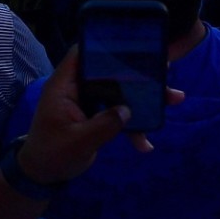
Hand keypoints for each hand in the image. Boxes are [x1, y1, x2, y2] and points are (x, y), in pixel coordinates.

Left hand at [17, 51, 184, 181]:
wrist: (44, 175)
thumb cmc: (52, 155)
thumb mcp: (77, 142)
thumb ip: (102, 126)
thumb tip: (127, 110)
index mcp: (64, 85)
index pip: (82, 53)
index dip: (104, 44)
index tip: (132, 43)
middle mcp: (77, 87)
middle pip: (109, 70)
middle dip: (137, 73)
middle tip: (167, 70)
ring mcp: (89, 101)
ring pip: (119, 92)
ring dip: (144, 99)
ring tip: (174, 99)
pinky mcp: (98, 115)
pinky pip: (119, 113)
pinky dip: (134, 125)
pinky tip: (146, 144)